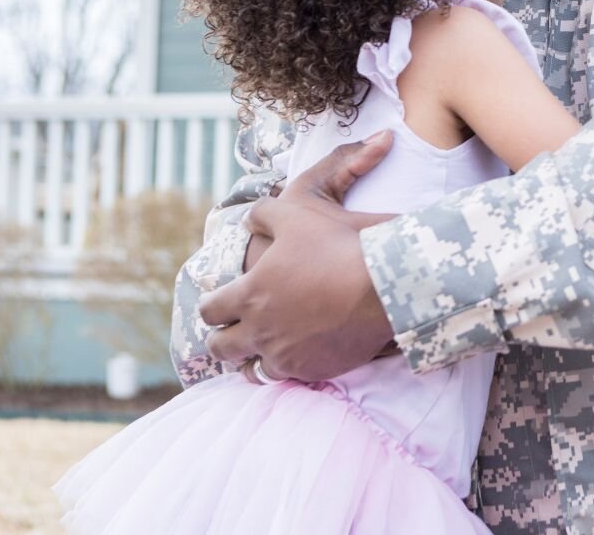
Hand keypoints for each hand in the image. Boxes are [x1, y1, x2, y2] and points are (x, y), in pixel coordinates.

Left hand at [199, 131, 397, 382]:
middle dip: (223, 339)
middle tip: (235, 331)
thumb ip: (264, 215)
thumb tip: (250, 219)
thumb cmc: (337, 245)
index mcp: (250, 295)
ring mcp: (286, 355)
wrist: (383, 285)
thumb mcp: (296, 215)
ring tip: (264, 350)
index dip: (212, 306)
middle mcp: (260, 331)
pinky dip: (290, 366)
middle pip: (221, 347)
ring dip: (253, 359)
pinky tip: (301, 354)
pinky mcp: (314, 370)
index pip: (209, 310)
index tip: (221, 303)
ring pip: (253, 370)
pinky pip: (290, 377)